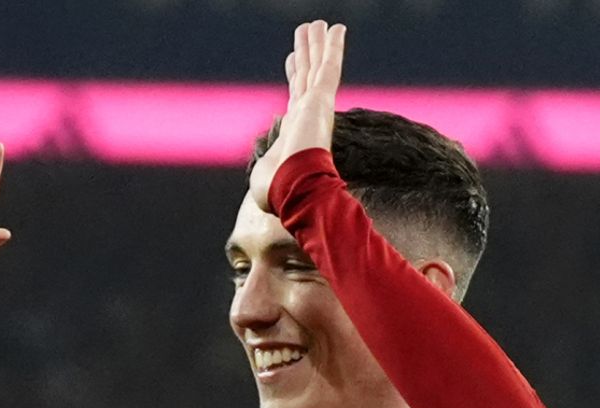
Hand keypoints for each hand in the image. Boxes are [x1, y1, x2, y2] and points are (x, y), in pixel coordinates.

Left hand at [250, 20, 344, 213]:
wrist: (294, 189)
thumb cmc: (277, 191)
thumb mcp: (263, 179)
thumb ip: (266, 172)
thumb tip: (266, 183)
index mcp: (295, 131)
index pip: (295, 96)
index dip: (295, 76)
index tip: (293, 59)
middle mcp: (307, 116)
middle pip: (306, 76)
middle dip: (306, 54)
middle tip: (305, 32)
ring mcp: (315, 106)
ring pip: (317, 67)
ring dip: (317, 44)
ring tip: (316, 23)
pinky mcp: (322, 100)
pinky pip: (329, 66)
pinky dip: (333, 46)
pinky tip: (336, 27)